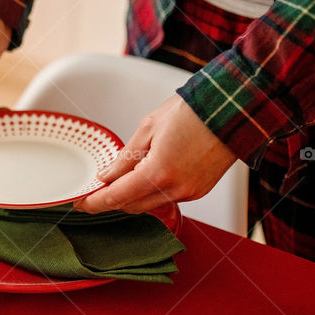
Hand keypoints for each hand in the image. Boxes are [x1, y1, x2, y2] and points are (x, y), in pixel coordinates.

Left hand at [73, 95, 237, 213]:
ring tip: (116, 183)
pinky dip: (150, 193)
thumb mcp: (148, 128)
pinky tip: (142, 179)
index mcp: (158, 173)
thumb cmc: (194, 111)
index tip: (81, 203)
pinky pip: (166, 199)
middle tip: (94, 191)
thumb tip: (106, 175)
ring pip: (148, 205)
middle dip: (111, 200)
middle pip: (131, 206)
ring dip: (130, 198)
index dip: (95, 202)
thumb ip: (125, 157)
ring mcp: (190, 193)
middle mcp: (175, 189)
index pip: (117, 197)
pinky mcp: (199, 191)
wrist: (234, 109)